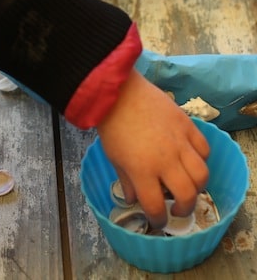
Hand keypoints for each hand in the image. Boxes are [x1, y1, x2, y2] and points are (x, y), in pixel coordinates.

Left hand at [96, 69, 209, 227]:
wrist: (119, 94)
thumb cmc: (112, 126)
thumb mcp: (114, 158)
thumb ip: (126, 181)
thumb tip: (134, 199)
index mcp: (142, 170)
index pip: (155, 205)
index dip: (158, 219)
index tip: (157, 221)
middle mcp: (165, 160)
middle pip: (187, 194)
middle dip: (184, 208)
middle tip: (176, 208)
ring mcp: (179, 143)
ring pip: (202, 175)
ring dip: (197, 187)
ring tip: (188, 188)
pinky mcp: (187, 126)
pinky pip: (204, 150)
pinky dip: (201, 160)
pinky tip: (190, 161)